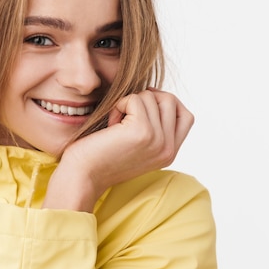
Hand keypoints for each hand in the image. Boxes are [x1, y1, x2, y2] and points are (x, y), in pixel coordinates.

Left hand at [42, 89, 193, 211]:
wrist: (82, 175)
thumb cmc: (100, 156)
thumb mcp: (137, 145)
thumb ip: (154, 127)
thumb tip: (155, 93)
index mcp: (170, 153)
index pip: (186, 116)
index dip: (164, 104)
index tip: (140, 108)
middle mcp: (169, 149)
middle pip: (170, 101)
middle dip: (144, 100)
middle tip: (125, 116)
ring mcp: (158, 140)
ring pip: (152, 97)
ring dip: (128, 103)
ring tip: (115, 124)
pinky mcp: (142, 131)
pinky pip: (135, 99)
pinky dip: (119, 105)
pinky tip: (110, 124)